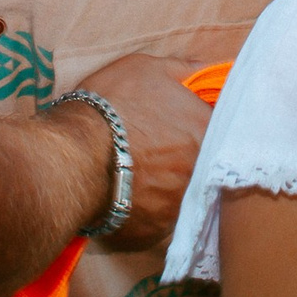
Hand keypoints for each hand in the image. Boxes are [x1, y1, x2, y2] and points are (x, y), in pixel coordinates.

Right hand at [70, 54, 214, 252]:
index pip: (222, 126)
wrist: (74, 155)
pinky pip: (162, 216)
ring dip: (171, 182)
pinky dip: (151, 206)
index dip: (202, 123)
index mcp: (206, 129)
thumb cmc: (111, 103)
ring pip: (185, 190)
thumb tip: (211, 69)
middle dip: (189, 155)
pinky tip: (133, 193)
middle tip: (162, 148)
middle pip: (207, 162)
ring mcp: (183, 202)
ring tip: (144, 172)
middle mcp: (203, 169)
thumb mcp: (146, 68)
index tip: (185, 122)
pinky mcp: (160, 229)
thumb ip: (185, 70)